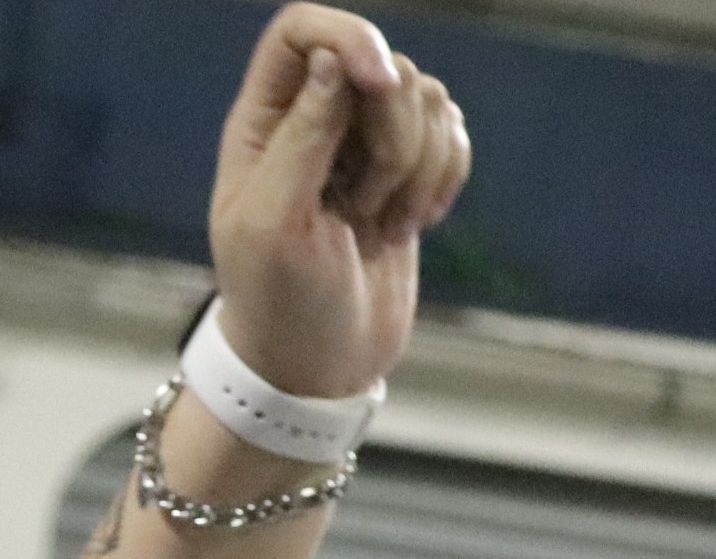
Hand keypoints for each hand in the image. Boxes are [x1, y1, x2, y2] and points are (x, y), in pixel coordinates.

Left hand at [208, 7, 469, 400]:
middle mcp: (313, 119)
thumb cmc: (279, 302)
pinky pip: (453, 134)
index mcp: (262, 123)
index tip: (379, 83)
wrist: (315, 367)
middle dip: (392, 139)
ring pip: (427, 98)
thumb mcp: (276, 224)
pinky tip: (411, 225)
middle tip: (359, 209)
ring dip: (419, 168)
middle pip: (382, 66)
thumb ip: (302, 135)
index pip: (301, 29)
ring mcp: (365, 144)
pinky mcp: (408, 172)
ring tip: (378, 226)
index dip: (349, 36)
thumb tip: (337, 61)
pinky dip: (445, 177)